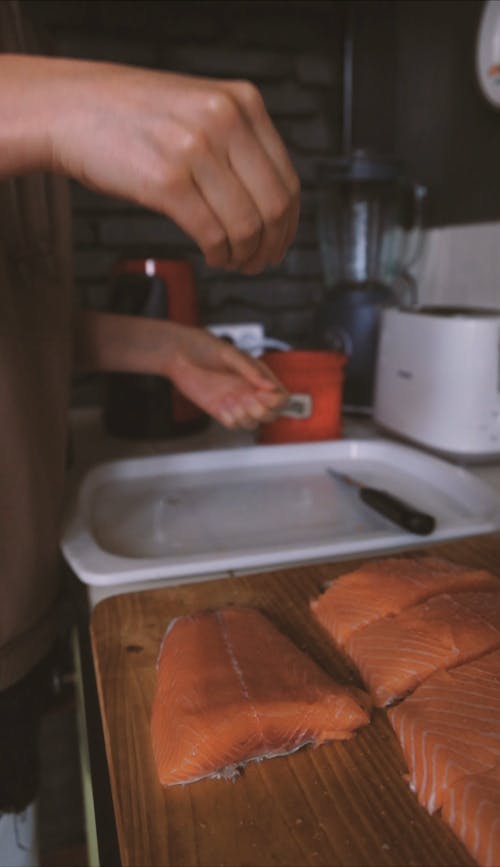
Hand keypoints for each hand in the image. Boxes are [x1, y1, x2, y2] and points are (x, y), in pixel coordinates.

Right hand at [0, 56, 299, 272]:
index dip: (289, 223)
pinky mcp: (167, 181)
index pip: (287, 178)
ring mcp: (196, 150)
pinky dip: (219, 255)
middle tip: (261, 262)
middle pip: (273, 206)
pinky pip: (212, 234)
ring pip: (246, 225)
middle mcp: (224, 121)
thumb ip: (238, 141)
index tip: (281, 242)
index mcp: (242, 102)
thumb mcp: (200, 108)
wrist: (71, 109)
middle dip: (271, 245)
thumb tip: (271, 203)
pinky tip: (214, 257)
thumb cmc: (132, 115)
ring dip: (244, 255)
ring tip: (234, 262)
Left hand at [162, 322, 288, 429]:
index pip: (280, 396)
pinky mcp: (220, 410)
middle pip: (270, 414)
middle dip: (262, 411)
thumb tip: (270, 386)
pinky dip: (230, 419)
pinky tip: (221, 404)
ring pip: (252, 423)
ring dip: (245, 416)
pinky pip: (233, 425)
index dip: (277, 400)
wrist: (177, 354)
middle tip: (246, 398)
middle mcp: (249, 390)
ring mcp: (235, 402)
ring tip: (230, 399)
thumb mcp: (229, 354)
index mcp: (257, 375)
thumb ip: (250, 370)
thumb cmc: (203, 347)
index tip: (263, 394)